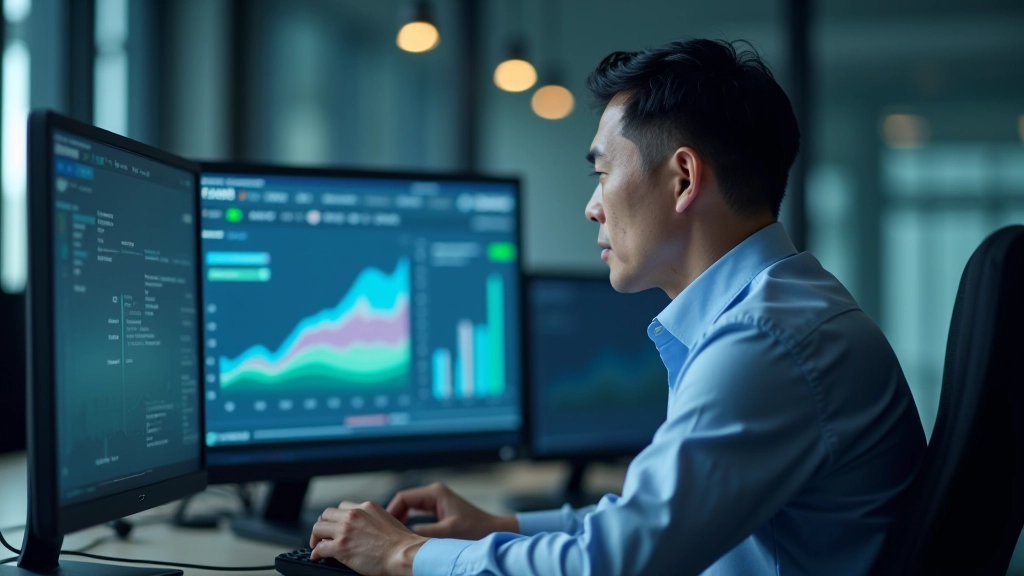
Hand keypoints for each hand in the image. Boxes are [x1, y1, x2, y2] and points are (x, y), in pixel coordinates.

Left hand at [310, 500, 426, 575]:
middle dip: (323, 525)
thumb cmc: (401, 542)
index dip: (337, 517)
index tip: (335, 525)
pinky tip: (318, 556)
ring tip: (318, 545)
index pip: (343, 506)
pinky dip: (316, 552)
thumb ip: (372, 519)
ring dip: (317, 537)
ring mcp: (345, 530)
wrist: (403, 553)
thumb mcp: (387, 519)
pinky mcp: (340, 547)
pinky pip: (320, 548)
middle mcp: (354, 514)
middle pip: (326, 514)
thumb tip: (364, 529)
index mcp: (366, 506)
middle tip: (322, 535)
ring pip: (318, 528)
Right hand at [386, 482, 518, 539]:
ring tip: (392, 536)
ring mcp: (436, 500)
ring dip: (401, 521)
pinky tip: (405, 536)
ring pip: (409, 508)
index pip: (402, 498)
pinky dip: (409, 523)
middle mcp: (433, 493)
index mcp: (434, 493)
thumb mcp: (447, 533)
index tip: (384, 529)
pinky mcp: (438, 509)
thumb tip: (402, 537)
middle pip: (404, 502)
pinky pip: (416, 514)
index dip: (390, 512)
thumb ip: (424, 533)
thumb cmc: (475, 531)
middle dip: (393, 517)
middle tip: (385, 534)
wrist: (493, 532)